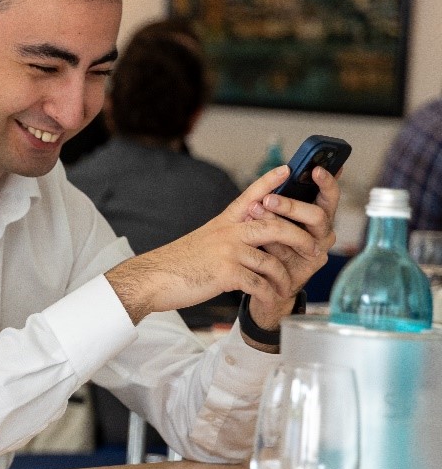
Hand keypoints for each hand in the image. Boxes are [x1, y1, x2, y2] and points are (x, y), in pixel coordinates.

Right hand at [106, 166, 331, 325]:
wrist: (154, 278)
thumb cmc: (179, 262)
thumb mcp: (205, 239)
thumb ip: (229, 235)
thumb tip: (253, 236)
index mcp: (224, 222)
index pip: (251, 195)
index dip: (270, 181)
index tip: (287, 169)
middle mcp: (228, 232)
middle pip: (275, 226)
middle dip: (300, 238)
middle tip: (314, 250)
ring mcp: (227, 251)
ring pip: (271, 260)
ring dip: (284, 278)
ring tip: (288, 287)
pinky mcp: (225, 273)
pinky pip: (259, 284)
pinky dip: (269, 294)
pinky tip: (271, 298)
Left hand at [241, 164, 338, 331]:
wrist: (260, 277)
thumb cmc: (268, 240)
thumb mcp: (273, 214)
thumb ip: (280, 195)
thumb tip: (283, 170)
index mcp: (318, 215)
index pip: (329, 196)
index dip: (327, 182)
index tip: (316, 169)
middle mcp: (322, 233)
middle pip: (318, 215)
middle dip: (292, 205)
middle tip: (269, 198)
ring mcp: (316, 252)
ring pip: (303, 236)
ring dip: (277, 223)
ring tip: (254, 211)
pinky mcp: (305, 270)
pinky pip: (288, 254)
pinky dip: (270, 244)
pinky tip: (254, 239)